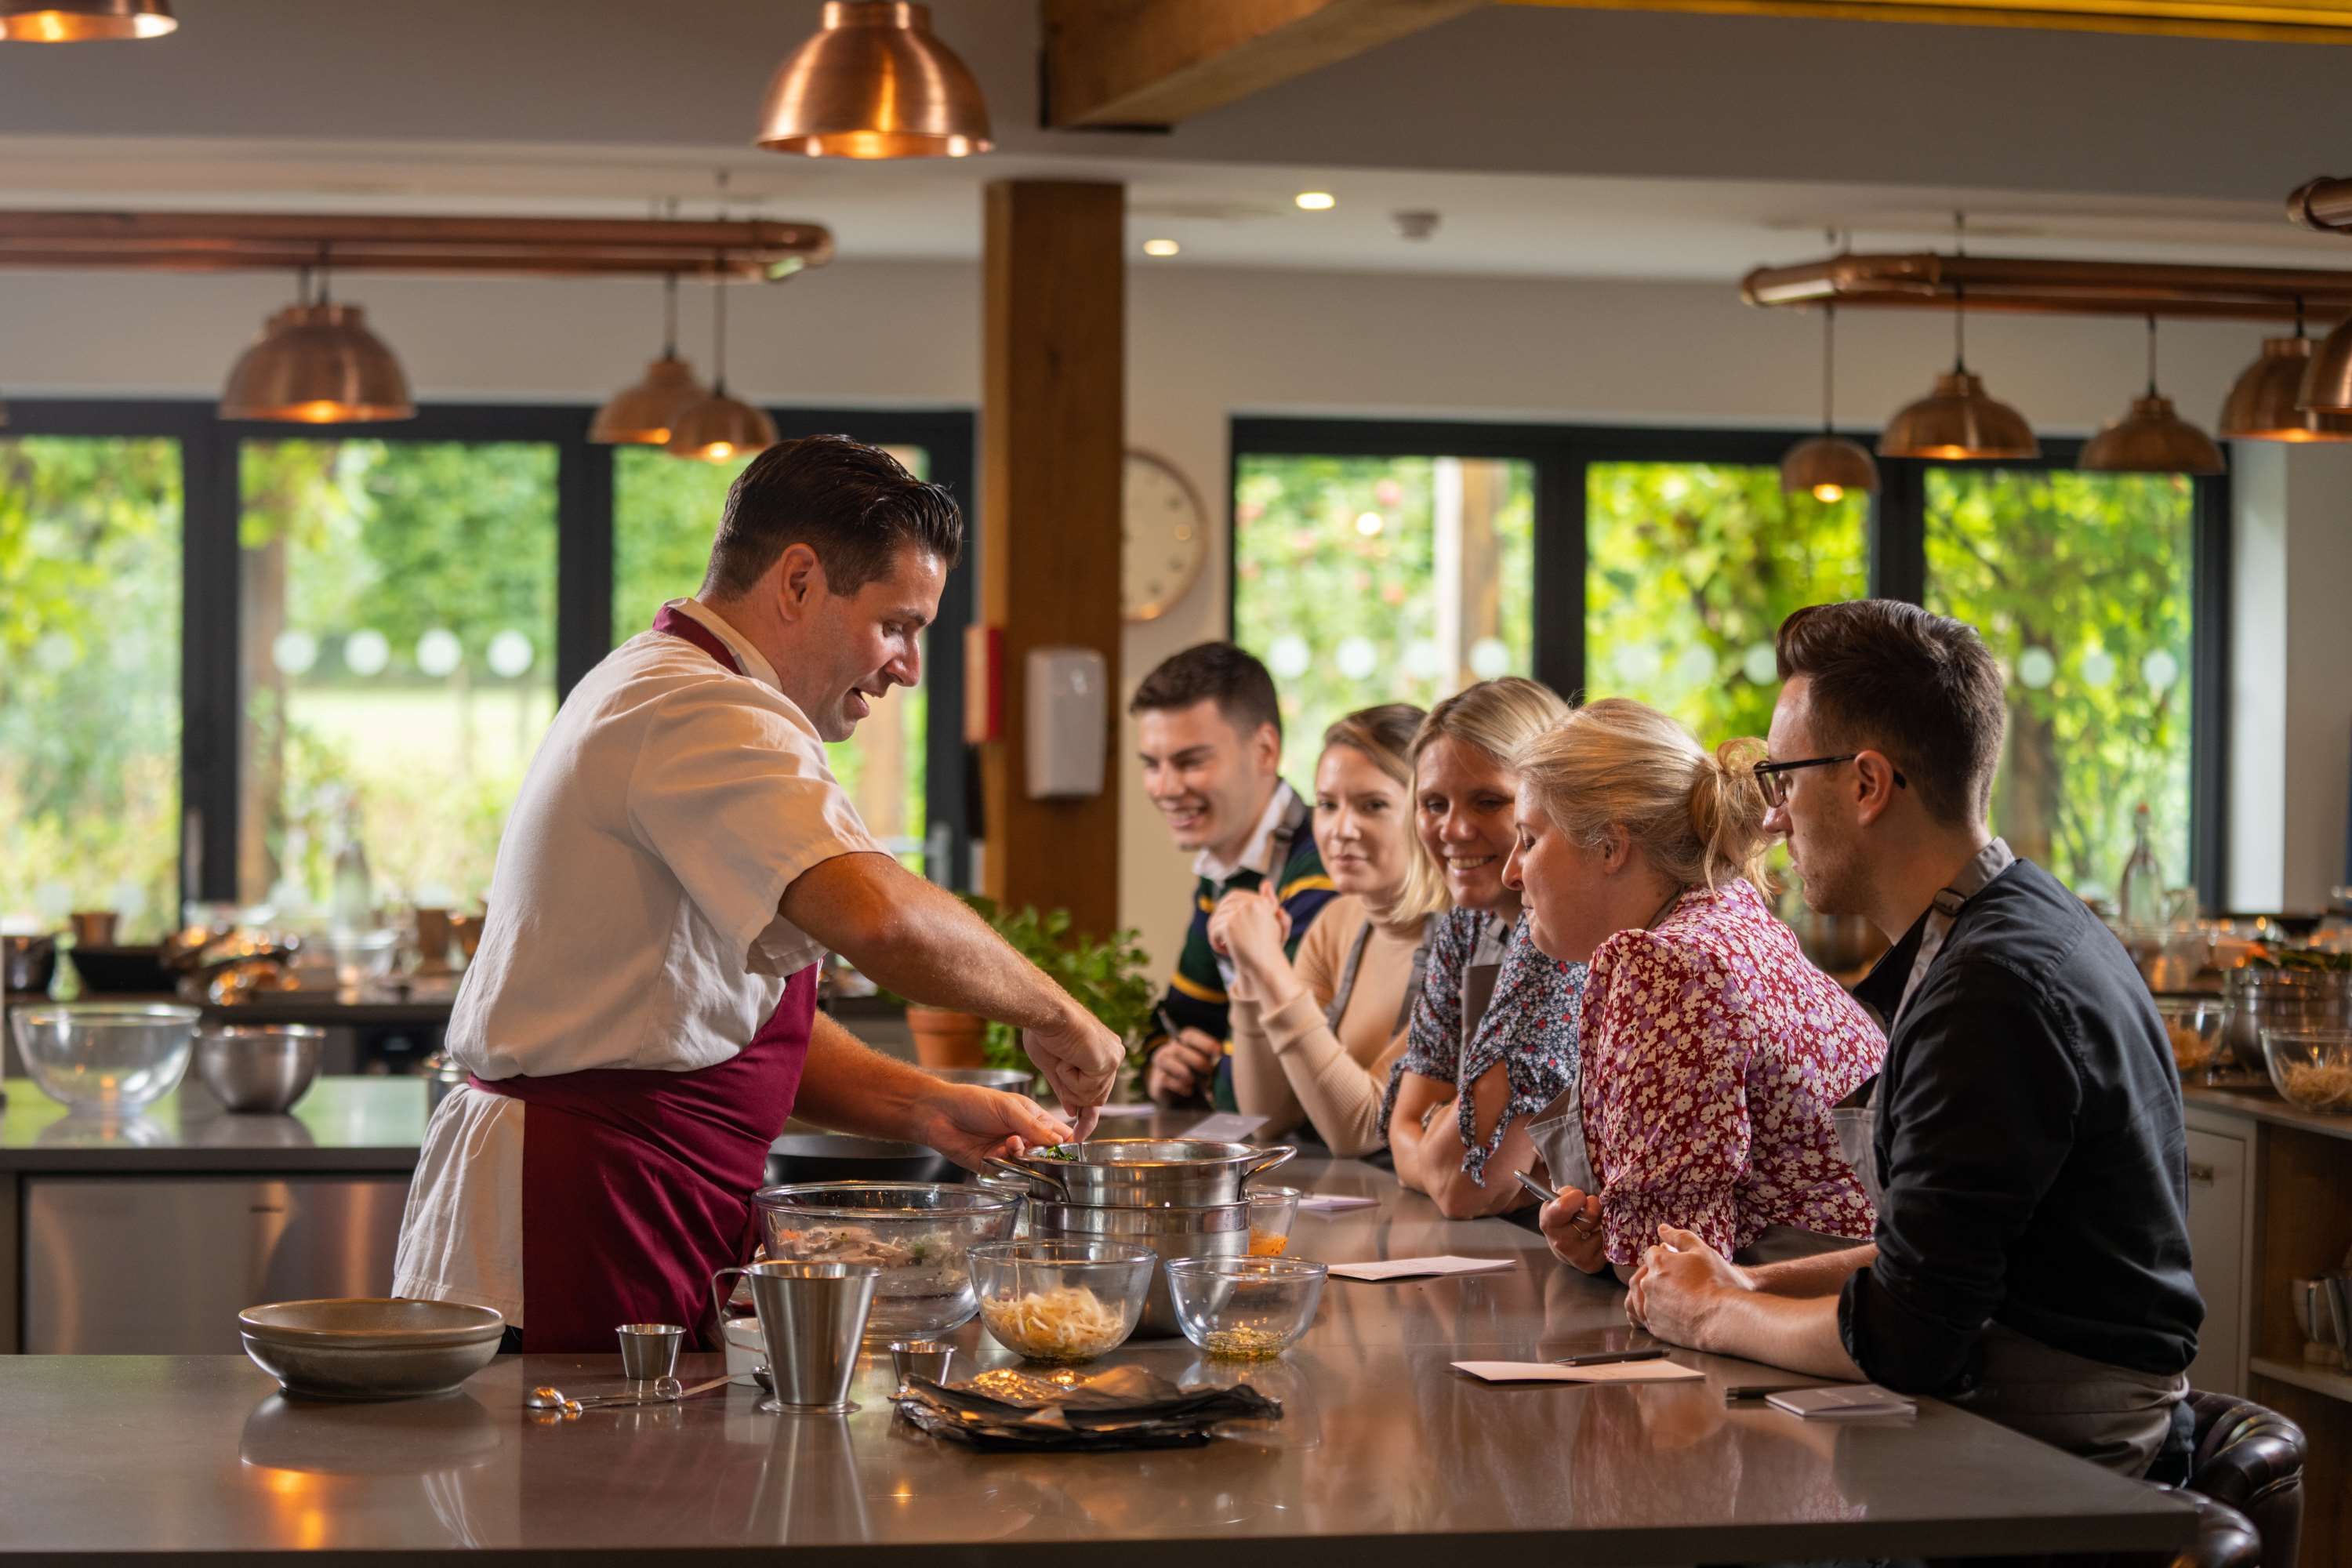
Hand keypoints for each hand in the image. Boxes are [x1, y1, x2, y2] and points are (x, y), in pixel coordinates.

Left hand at [914, 1084, 1072, 1170]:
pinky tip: (996, 1151)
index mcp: (1031, 1117)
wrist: (939, 1114)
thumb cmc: (973, 1102)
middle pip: (1045, 1153)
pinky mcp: (993, 1165)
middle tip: (1034, 1145)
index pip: (1057, 1133)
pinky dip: (1005, 1162)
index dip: (1064, 1143)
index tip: (1066, 1149)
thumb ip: (1035, 1125)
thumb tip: (1059, 1141)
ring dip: (1022, 1156)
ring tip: (1011, 1143)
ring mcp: (1007, 1151)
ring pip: (1028, 1164)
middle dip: (1042, 1151)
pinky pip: (1008, 1171)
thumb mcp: (1009, 1108)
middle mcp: (1022, 1136)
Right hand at [1019, 1005, 1120, 1139]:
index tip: (1079, 1135)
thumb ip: (1067, 1090)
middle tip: (1060, 1069)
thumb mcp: (1055, 1067)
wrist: (1044, 1012)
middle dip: (1074, 1095)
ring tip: (1062, 1058)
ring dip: (1068, 1084)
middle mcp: (1113, 1055)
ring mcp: (1113, 1059)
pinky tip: (1066, 1058)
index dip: (1088, 1114)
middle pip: (1095, 1098)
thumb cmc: (1045, 1031)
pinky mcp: (1108, 1062)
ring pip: (1090, 1097)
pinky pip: (1086, 1090)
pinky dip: (1069, 1079)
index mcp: (1103, 1053)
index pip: (1098, 1091)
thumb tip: (1074, 1112)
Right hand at [1145, 1027, 1221, 1104]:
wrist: (1178, 1095)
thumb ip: (1213, 1063)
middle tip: (1210, 1072)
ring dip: (1183, 1072)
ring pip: (1166, 1060)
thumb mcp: (1206, 1067)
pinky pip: (1164, 1079)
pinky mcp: (1157, 1081)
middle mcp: (1169, 1049)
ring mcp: (1161, 1064)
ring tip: (1194, 1081)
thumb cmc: (1197, 1075)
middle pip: (1178, 1049)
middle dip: (1197, 1061)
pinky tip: (1188, 1091)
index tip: (1219, 1052)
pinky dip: (1179, 1085)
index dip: (1204, 1042)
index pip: (1190, 1035)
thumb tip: (1226, 1067)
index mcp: (1183, 1042)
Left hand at [1211, 888, 1289, 969]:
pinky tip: (1225, 951)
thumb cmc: (1270, 950)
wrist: (1267, 968)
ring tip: (1226, 947)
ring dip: (1217, 934)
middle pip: (1223, 905)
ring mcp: (1239, 912)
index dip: (1228, 911)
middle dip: (1220, 920)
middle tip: (1223, 937)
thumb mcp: (1273, 924)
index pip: (1234, 896)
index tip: (1232, 929)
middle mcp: (1251, 903)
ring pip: (1216, 918)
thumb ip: (1269, 902)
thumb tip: (1265, 883)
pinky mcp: (1229, 924)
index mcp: (1262, 902)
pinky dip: (1215, 943)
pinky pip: (1213, 930)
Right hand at [1538, 1186, 1606, 1273]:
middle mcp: (1562, 1243)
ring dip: (1601, 1222)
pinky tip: (1596, 1236)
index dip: (1577, 1197)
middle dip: (1594, 1206)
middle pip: (1591, 1215)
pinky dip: (1606, 1235)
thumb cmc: (1562, 1215)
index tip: (1579, 1198)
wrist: (1562, 1243)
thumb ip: (1569, 1194)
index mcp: (1549, 1223)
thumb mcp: (1557, 1199)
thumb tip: (1590, 1200)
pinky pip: (1610, 1240)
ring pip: (1604, 1227)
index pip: (1564, 1207)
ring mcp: (1578, 1257)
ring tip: (1592, 1224)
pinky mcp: (1593, 1265)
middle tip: (1587, 1210)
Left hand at [1624, 1225, 1749, 1346]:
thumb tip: (1662, 1229)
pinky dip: (1644, 1311)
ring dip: (1646, 1292)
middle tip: (1675, 1279)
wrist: (1723, 1319)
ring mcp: (1649, 1307)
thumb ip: (1680, 1237)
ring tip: (1664, 1294)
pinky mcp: (1654, 1327)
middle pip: (1644, 1274)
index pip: (1653, 1254)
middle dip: (1655, 1273)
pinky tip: (1655, 1311)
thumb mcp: (1702, 1251)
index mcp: (1658, 1263)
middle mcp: (1648, 1284)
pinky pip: (1639, 1318)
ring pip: (1637, 1296)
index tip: (1677, 1262)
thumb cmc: (1716, 1283)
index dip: (1665, 1256)